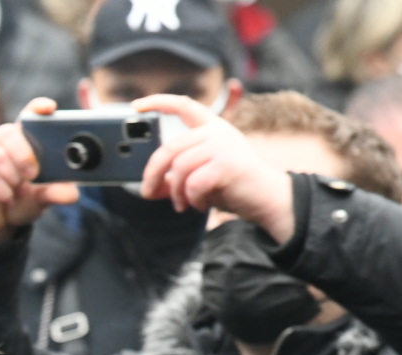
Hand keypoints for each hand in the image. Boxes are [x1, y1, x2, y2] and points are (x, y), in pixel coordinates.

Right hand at [0, 99, 79, 258]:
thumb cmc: (20, 202)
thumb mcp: (43, 197)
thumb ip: (56, 192)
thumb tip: (72, 194)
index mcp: (21, 141)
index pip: (27, 116)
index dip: (36, 108)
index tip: (49, 108)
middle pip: (6, 132)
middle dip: (23, 153)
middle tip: (33, 174)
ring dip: (11, 176)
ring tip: (16, 189)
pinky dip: (1, 190)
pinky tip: (6, 198)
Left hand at [135, 93, 294, 242]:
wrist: (265, 198)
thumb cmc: (231, 186)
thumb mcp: (198, 178)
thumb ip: (175, 179)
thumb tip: (147, 190)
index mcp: (211, 128)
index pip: (184, 105)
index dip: (159, 102)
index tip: (136, 105)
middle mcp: (217, 132)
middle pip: (169, 148)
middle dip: (152, 174)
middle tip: (146, 193)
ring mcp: (224, 145)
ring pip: (180, 168)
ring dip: (177, 192)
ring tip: (183, 204)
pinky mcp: (227, 164)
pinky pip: (194, 183)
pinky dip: (193, 199)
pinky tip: (202, 205)